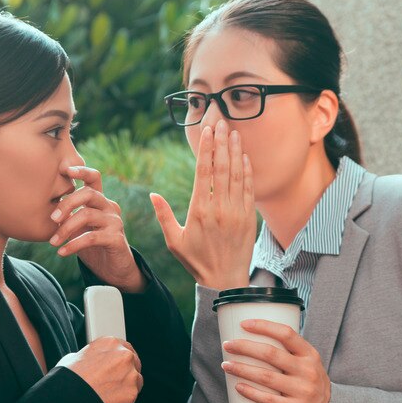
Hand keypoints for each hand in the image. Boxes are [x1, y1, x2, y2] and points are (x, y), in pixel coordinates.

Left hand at [50, 165, 145, 292]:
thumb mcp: (77, 228)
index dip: (81, 171)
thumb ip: (67, 216)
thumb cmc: (92, 245)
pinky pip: (91, 237)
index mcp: (99, 200)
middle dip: (67, 203)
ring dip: (66, 228)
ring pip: (87, 215)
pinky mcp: (116, 238)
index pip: (94, 178)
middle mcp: (109, 206)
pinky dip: (73, 244)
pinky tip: (62, 252)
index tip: (63, 169)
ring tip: (52, 242)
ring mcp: (114, 221)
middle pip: (88, 194)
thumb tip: (41, 206)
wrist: (113, 269)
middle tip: (52, 217)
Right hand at [57, 337, 142, 402]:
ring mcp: (130, 373)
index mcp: (110, 343)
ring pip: (136, 381)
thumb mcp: (75, 358)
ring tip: (114, 398)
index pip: (125, 348)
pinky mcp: (131, 392)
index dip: (122, 360)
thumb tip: (89, 364)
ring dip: (128, 389)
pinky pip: (132, 400)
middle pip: (134, 363)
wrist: (69, 396)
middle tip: (118, 383)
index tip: (120, 367)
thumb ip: (90, 357)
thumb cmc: (68, 378)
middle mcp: (123, 355)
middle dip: (128, 373)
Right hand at [151, 120, 255, 289]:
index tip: (206, 131)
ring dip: (236, 152)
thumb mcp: (174, 241)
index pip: (203, 172)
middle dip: (221, 143)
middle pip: (222, 168)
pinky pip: (249, 189)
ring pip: (237, 175)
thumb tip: (153, 194)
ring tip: (234, 133)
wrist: (225, 279)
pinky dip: (247, 171)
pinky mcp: (249, 217)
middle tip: (221, 123)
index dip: (206, 149)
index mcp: (199, 211)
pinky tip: (244, 157)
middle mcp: (219, 208)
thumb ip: (163, 216)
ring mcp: (236, 212)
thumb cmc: (196, 261)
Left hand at [220, 319, 330, 402]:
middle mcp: (308, 370)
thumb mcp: (310, 364)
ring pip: (266, 376)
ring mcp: (303, 391)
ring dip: (242, 369)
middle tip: (228, 345)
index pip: (286, 333)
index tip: (244, 324)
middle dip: (245, 347)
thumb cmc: (312, 384)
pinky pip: (269, 399)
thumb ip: (290, 352)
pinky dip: (251, 392)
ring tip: (226, 365)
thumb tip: (255, 337)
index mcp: (310, 354)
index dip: (264, 326)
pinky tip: (238, 386)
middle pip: (271, 354)